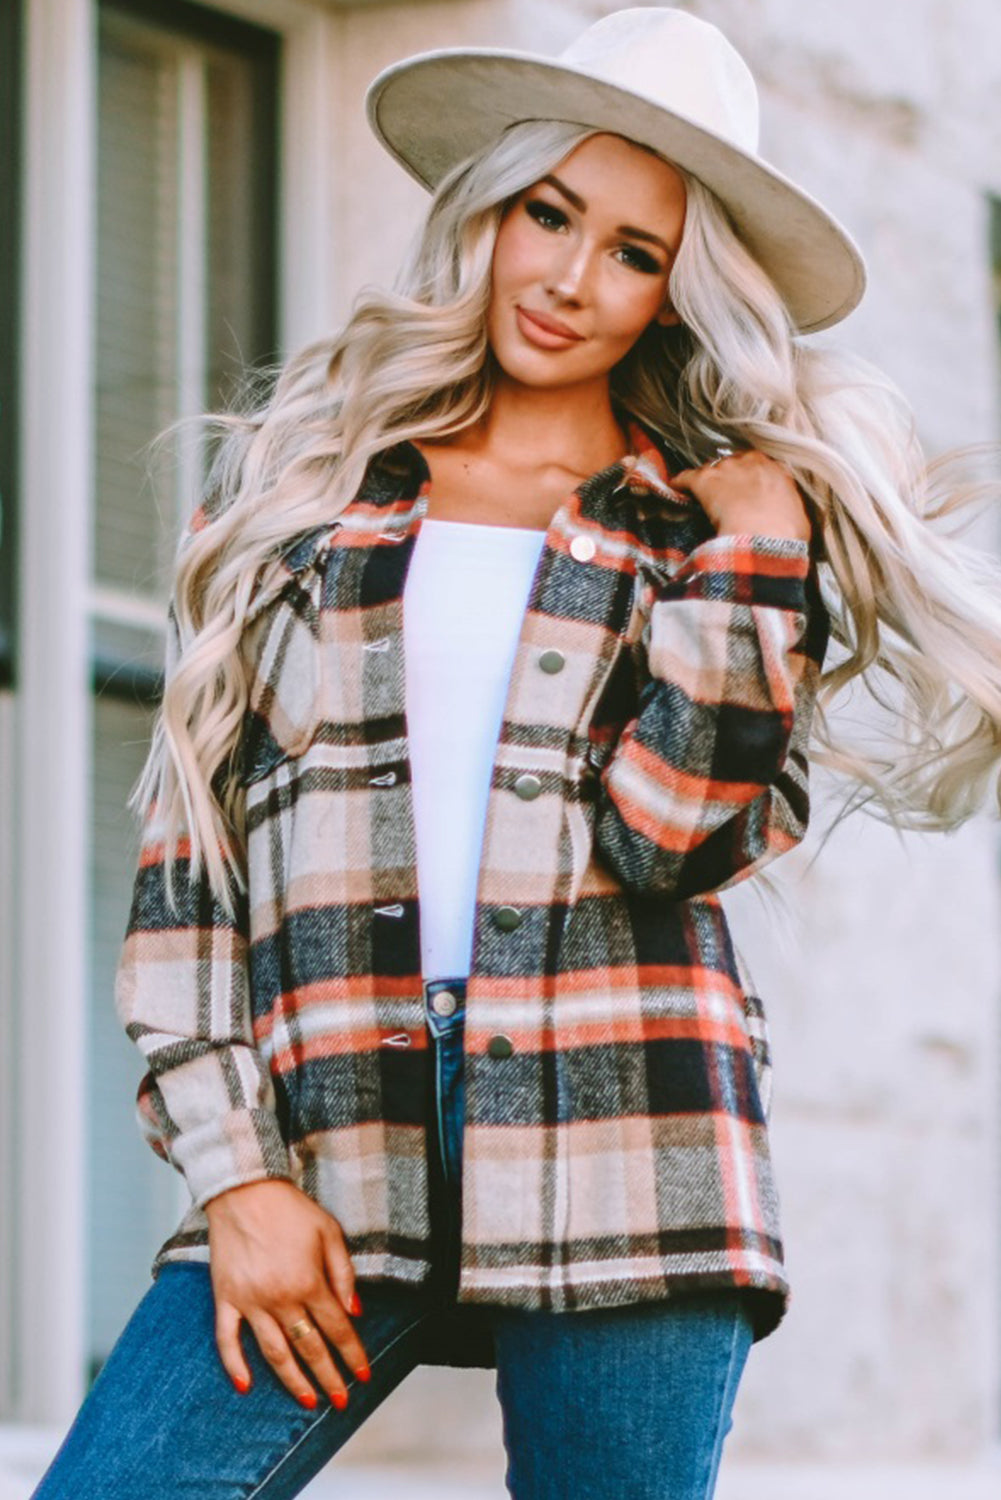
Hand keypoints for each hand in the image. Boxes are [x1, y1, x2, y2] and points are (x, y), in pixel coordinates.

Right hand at [204, 1179, 370, 1408]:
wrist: (243, 1189)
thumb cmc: (290, 1208)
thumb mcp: (329, 1231)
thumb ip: (343, 1273)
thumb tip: (354, 1312)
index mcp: (308, 1281)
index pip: (337, 1329)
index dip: (352, 1355)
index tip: (364, 1375)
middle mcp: (280, 1298)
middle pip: (309, 1347)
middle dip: (328, 1377)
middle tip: (341, 1401)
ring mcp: (249, 1301)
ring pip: (274, 1352)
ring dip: (292, 1380)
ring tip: (307, 1401)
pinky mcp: (225, 1298)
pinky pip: (227, 1340)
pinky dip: (235, 1365)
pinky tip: (246, 1386)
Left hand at [669, 448, 811, 543]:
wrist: (765, 536)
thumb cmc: (787, 533)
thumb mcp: (799, 522)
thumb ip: (790, 513)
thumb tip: (789, 521)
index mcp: (777, 470)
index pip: (760, 466)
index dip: (751, 478)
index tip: (747, 489)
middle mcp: (751, 461)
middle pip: (734, 463)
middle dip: (729, 476)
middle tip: (724, 493)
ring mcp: (726, 468)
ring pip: (711, 469)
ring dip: (707, 480)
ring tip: (700, 494)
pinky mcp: (704, 480)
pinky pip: (686, 477)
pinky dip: (680, 482)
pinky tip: (674, 488)